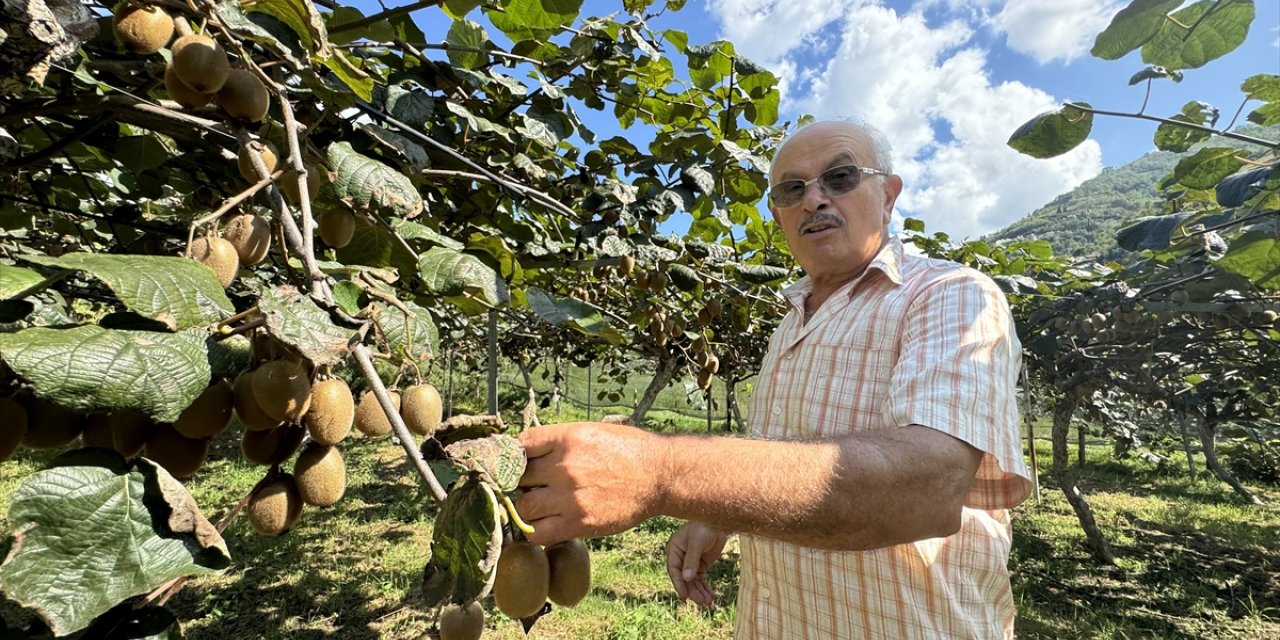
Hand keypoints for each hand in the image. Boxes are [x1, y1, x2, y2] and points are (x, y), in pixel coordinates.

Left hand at [516, 422, 666, 544]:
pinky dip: (536, 531)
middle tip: (534, 486)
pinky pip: (538, 533)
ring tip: (542, 505)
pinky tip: (547, 523)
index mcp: (567, 438)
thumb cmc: (628, 450)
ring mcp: (570, 497)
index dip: (515, 457)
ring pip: (523, 507)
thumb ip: (560, 440)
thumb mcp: (592, 431)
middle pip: (518, 478)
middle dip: (522, 483)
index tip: (519, 463)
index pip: (519, 446)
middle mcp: (564, 466)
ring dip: (528, 507)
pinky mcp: (578, 523)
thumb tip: (528, 450)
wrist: (659, 476)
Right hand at [666, 521, 726, 606]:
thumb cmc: (705, 527)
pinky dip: (705, 588)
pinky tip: (711, 597)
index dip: (679, 584)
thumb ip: (692, 560)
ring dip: (699, 592)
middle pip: (684, 578)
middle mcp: (680, 557)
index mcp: (674, 550)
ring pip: (693, 581)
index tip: (684, 596)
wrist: (719, 522)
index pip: (674, 570)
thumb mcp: (697, 542)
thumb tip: (687, 578)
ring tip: (708, 603)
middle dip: (692, 591)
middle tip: (701, 602)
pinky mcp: (701, 565)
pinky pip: (701, 579)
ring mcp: (690, 562)